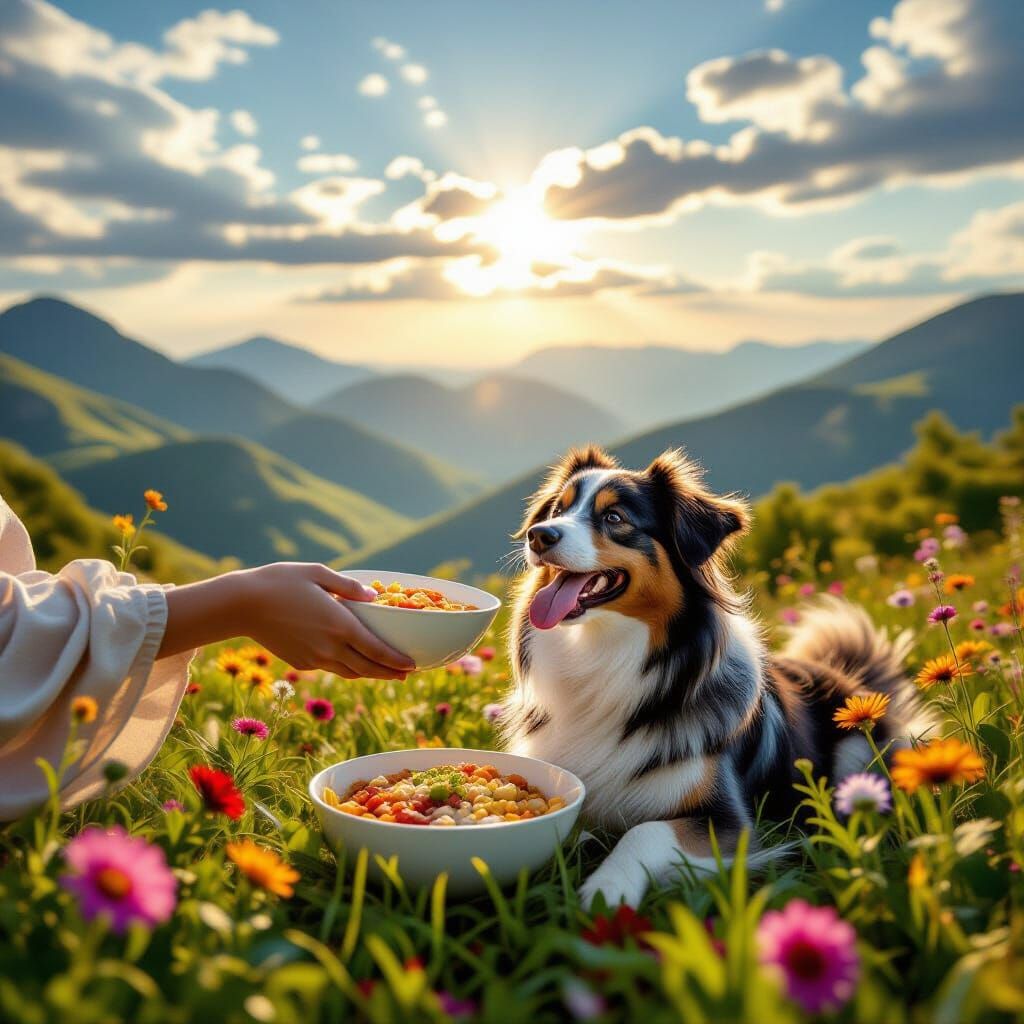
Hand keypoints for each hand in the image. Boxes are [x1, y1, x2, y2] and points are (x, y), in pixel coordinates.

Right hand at [241, 563, 414, 678]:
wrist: (242, 605)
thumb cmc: (281, 582)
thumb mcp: (319, 574)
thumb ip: (349, 587)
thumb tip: (373, 597)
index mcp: (340, 625)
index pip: (376, 650)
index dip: (396, 661)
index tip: (412, 666)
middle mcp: (330, 648)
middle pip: (367, 668)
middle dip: (389, 673)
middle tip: (406, 675)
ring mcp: (314, 658)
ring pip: (350, 673)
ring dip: (370, 674)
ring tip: (385, 673)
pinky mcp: (301, 662)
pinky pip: (331, 669)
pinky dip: (347, 669)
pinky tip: (354, 663)